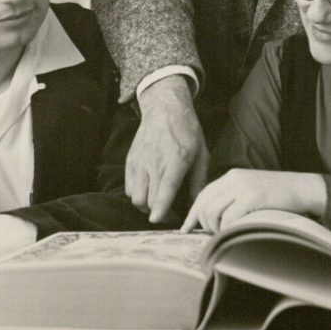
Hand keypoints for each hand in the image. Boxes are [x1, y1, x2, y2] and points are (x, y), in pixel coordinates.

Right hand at [127, 75, 207, 222]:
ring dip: (145, 206)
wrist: (165, 108)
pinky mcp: (130, 161)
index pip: (164, 192)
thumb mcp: (202, 154)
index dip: (160, 211)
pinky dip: (137, 194)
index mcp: (175, 162)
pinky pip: (128, 188)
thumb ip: (199, 182)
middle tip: (169, 214)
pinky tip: (148, 190)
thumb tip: (197, 205)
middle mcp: (154, 163)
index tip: (158, 221)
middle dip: (157, 214)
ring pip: (135, 197)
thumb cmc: (187, 131)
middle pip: (147, 201)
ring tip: (157, 203)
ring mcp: (139, 162)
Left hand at [181, 169, 325, 233]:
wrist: (304, 189)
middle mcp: (234, 178)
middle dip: (204, 224)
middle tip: (215, 235)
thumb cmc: (279, 196)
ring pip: (213, 212)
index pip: (203, 195)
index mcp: (231, 176)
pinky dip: (228, 229)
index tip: (185, 229)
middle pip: (204, 205)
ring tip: (227, 234)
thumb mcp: (251, 190)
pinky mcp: (253, 197)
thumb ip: (233, 198)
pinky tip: (236, 232)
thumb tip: (214, 219)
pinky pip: (229, 218)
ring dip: (216, 228)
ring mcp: (243, 187)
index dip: (192, 214)